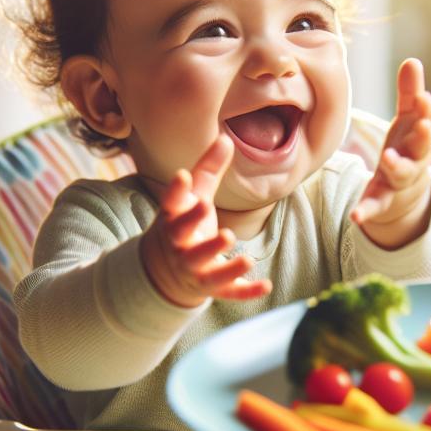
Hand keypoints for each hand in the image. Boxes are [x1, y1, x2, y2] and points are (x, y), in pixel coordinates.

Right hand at [139, 135, 271, 307]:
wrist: (163, 271)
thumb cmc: (184, 225)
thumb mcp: (193, 197)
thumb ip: (208, 170)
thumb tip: (226, 138)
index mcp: (173, 221)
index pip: (171, 204)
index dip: (176, 191)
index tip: (183, 175)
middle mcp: (180, 247)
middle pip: (185, 239)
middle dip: (195, 226)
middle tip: (208, 209)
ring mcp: (195, 270)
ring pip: (208, 272)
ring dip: (227, 267)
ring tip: (246, 259)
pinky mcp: (211, 288)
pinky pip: (228, 292)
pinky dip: (246, 291)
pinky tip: (266, 286)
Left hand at [351, 58, 430, 249]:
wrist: (406, 193)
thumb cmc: (407, 147)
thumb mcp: (408, 121)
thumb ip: (410, 93)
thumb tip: (413, 60)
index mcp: (419, 138)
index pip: (428, 121)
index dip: (427, 110)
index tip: (423, 96)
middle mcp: (414, 160)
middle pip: (423, 149)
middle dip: (425, 138)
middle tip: (426, 127)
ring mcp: (399, 181)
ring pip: (402, 174)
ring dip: (397, 166)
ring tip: (388, 160)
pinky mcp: (382, 201)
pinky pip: (375, 207)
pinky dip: (366, 211)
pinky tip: (355, 217)